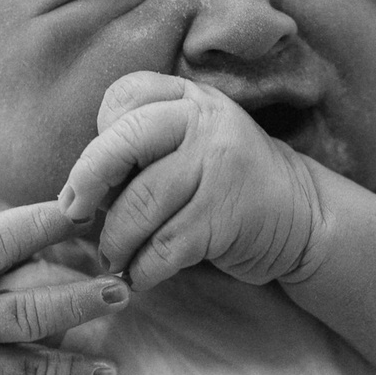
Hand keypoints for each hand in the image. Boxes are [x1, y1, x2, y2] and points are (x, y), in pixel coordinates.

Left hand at [57, 73, 326, 292]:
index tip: (97, 175)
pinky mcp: (225, 215)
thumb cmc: (227, 183)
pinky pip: (164, 246)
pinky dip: (143, 269)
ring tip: (113, 257)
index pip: (123, 98)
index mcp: (189, 97)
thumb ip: (145, 145)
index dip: (98, 136)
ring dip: (116, 240)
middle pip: (123, 142)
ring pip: (139, 204)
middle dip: (88, 182)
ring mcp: (217, 166)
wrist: (301, 215)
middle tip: (74, 213)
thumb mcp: (194, 141)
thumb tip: (80, 189)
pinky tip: (140, 276)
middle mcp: (203, 122)